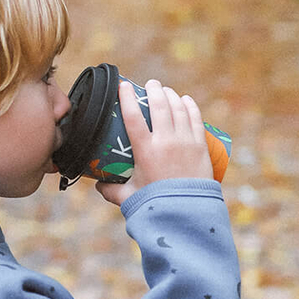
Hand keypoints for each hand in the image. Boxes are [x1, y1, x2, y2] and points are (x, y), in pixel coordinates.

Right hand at [96, 80, 212, 205]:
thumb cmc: (155, 205)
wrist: (187, 213)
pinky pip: (195, 118)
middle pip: (159, 105)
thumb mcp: (128, 197)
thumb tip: (98, 185)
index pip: (133, 117)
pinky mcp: (200, 145)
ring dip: (171, 95)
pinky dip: (189, 105)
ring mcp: (185, 141)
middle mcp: (166, 141)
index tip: (123, 85)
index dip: (126, 98)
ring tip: (166, 91)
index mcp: (145, 151)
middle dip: (154, 90)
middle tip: (149, 84)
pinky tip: (185, 100)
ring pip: (178, 108)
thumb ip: (111, 190)